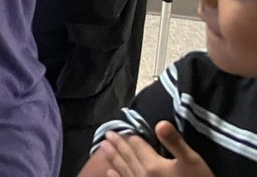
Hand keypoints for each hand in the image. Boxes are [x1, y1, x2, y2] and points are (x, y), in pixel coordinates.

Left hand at [99, 123, 213, 176]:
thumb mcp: (192, 161)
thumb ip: (175, 142)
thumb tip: (160, 123)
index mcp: (153, 165)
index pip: (137, 145)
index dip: (130, 136)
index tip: (119, 128)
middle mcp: (142, 175)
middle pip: (127, 156)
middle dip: (117, 144)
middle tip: (106, 135)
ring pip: (123, 169)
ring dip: (112, 157)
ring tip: (102, 147)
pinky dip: (116, 176)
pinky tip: (109, 171)